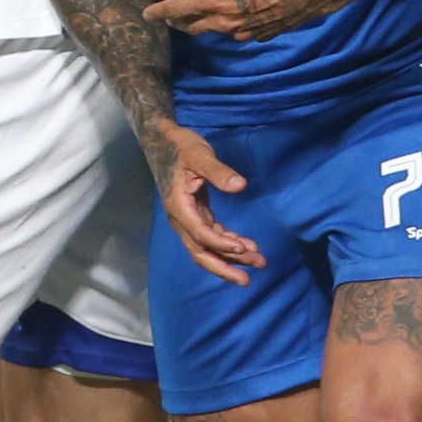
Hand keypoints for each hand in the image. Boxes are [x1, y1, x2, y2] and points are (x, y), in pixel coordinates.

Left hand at [149, 0, 330, 41]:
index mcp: (213, 1)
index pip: (178, 10)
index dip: (160, 12)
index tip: (148, 14)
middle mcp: (223, 22)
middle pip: (193, 27)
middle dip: (180, 21)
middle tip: (173, 16)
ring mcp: (240, 33)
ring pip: (217, 28)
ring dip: (210, 19)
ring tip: (216, 5)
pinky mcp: (257, 37)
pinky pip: (238, 30)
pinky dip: (234, 21)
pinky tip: (246, 9)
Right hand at [151, 120, 259, 281]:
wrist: (163, 141)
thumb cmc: (180, 146)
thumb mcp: (199, 154)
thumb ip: (219, 172)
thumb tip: (240, 186)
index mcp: (179, 206)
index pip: (201, 234)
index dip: (221, 244)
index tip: (243, 248)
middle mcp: (181, 219)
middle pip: (201, 252)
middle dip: (224, 268)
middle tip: (247, 280)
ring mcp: (188, 219)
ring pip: (208, 248)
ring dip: (231, 258)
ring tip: (258, 261)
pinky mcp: (196, 215)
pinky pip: (212, 237)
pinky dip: (228, 244)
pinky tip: (246, 246)